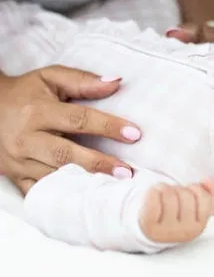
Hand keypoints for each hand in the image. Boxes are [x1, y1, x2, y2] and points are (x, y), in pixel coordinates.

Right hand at [0, 66, 139, 193]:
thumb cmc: (25, 92)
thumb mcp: (51, 78)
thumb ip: (83, 81)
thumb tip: (116, 82)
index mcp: (38, 112)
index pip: (79, 120)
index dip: (108, 127)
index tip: (135, 134)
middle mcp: (27, 139)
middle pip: (67, 154)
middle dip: (99, 164)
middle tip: (127, 172)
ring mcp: (19, 162)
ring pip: (55, 177)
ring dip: (84, 183)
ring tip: (113, 189)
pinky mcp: (15, 177)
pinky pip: (40, 192)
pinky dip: (63, 197)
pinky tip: (85, 199)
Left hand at [139, 180, 213, 243]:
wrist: (145, 230)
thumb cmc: (171, 214)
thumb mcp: (191, 207)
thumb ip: (204, 194)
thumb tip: (208, 181)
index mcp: (197, 228)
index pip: (204, 197)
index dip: (195, 189)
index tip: (188, 193)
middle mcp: (183, 232)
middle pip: (186, 194)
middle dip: (178, 189)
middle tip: (172, 198)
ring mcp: (165, 230)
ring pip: (169, 193)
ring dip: (164, 189)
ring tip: (161, 199)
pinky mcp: (148, 224)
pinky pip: (153, 196)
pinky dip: (152, 191)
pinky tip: (152, 198)